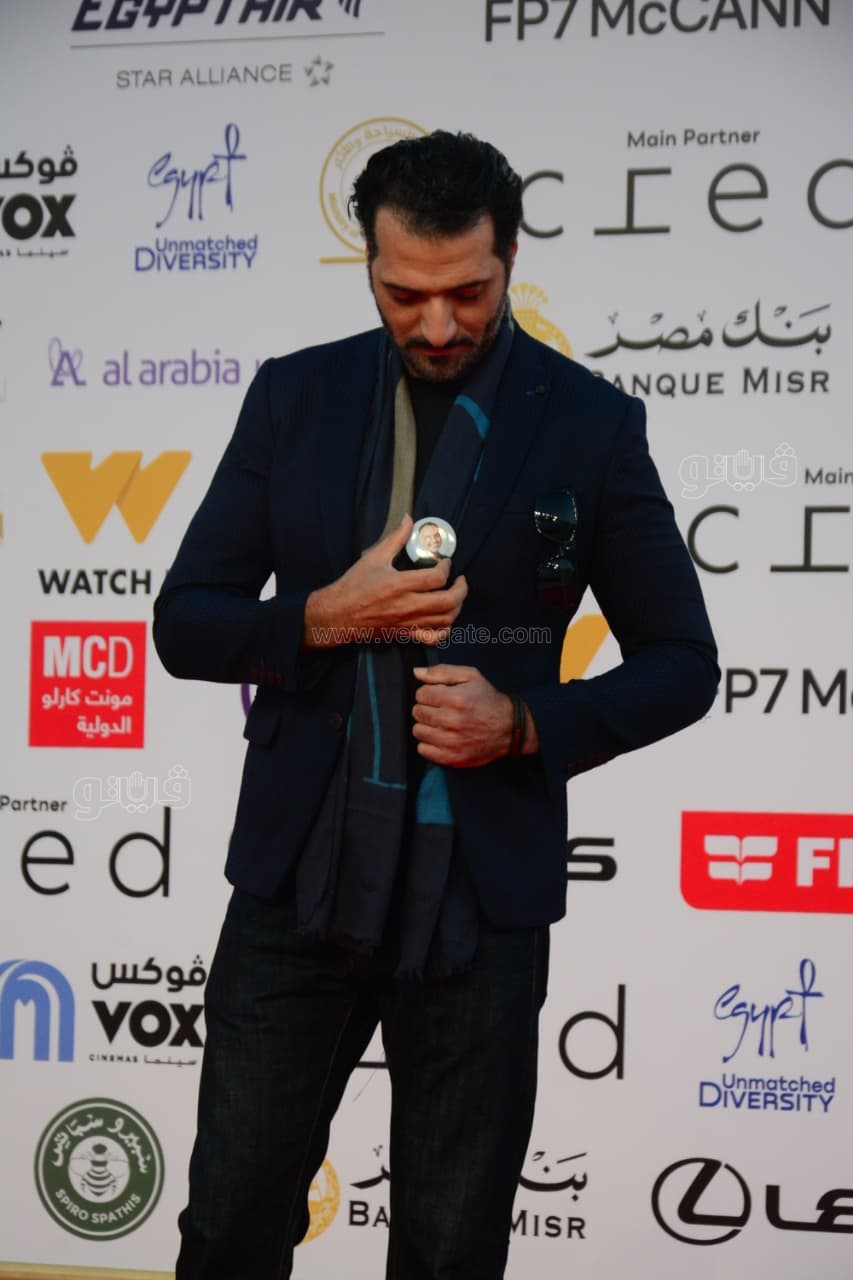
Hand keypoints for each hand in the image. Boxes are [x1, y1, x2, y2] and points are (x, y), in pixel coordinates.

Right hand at [303, 515, 466, 647]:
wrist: (338, 615)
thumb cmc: (354, 586)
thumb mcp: (374, 557)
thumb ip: (395, 538)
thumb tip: (408, 519)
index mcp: (400, 584)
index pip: (437, 577)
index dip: (447, 567)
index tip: (445, 562)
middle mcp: (407, 605)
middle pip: (448, 601)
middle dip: (461, 589)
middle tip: (459, 580)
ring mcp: (408, 622)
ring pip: (445, 620)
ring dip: (456, 607)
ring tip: (454, 596)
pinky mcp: (405, 633)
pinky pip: (433, 638)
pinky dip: (444, 630)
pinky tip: (444, 619)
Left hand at [412, 664, 525, 767]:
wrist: (510, 729)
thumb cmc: (489, 701)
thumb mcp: (471, 677)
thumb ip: (441, 672)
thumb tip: (417, 672)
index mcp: (457, 699)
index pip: (421, 694)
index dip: (428, 693)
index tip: (438, 696)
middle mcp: (453, 721)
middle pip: (418, 712)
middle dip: (426, 708)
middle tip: (440, 709)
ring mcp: (452, 742)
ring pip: (418, 731)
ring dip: (426, 726)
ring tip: (440, 723)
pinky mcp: (452, 758)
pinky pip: (423, 750)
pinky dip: (429, 743)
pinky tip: (441, 737)